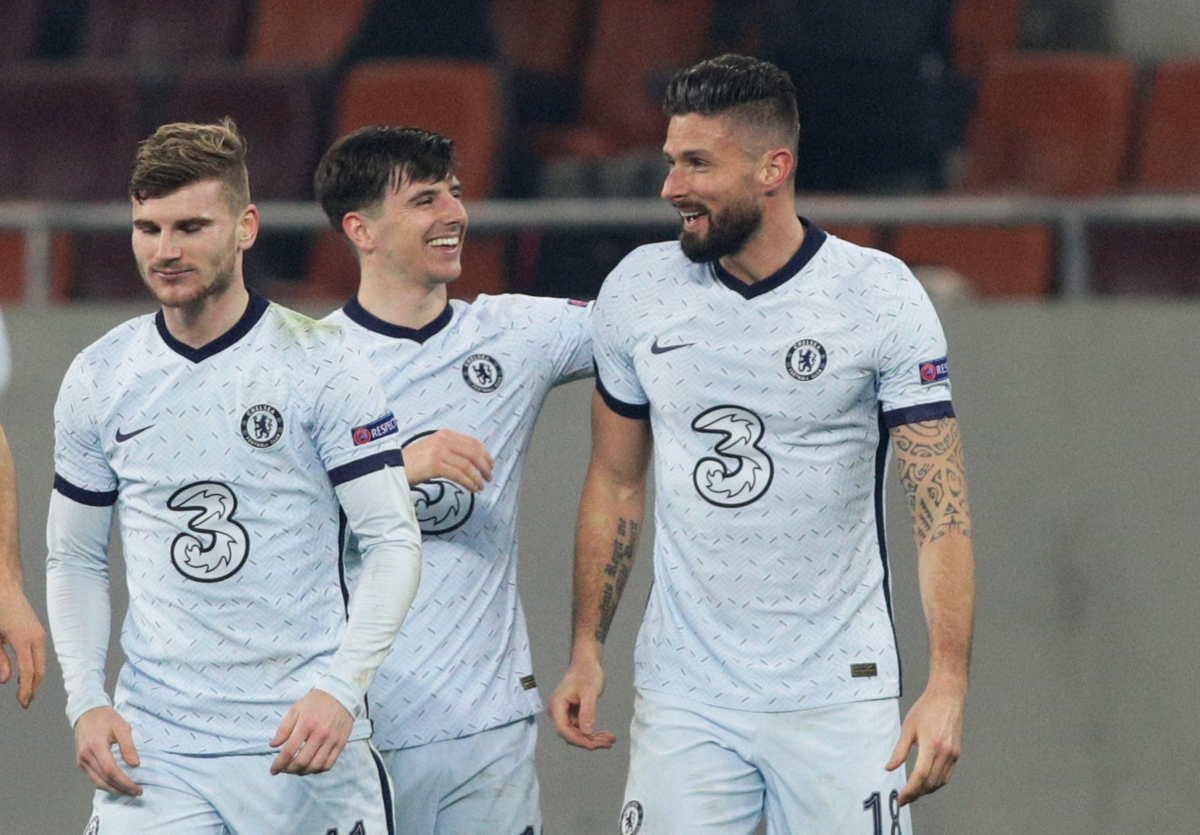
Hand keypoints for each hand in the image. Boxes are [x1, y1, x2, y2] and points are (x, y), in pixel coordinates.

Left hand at [0, 584, 46, 707]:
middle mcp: (36, 638)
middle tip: (25, 703)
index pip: (28, 672)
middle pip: (40, 670)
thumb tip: (7, 679)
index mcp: (24, 640)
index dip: (26, 690)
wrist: (5, 587)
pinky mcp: (37, 632)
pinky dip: (35, 667)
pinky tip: (26, 674)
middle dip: (33, 688)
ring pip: (41, 662)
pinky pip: (39, 654)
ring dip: (35, 679)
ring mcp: (39, 634)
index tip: (23, 703)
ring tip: (26, 692)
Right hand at [74, 706, 141, 796]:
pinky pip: (93, 778)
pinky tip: (117, 785)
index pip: (110, 771)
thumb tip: (135, 765)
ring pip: (97, 782)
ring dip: (113, 790)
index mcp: (96, 746)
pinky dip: (105, 784)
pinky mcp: (81, 763)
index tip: (137, 788)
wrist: (86, 713)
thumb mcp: (122, 727)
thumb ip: (128, 746)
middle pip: (103, 780)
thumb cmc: (106, 718)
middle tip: (137, 793)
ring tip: (129, 792)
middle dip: (121, 789)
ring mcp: (81, 761)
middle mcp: (86, 756)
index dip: (124, 782)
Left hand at [269, 689, 354, 775]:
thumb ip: (283, 729)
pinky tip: (311, 767)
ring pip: (315, 766)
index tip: (273, 770)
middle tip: (284, 769)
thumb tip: (273, 745)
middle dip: (289, 770)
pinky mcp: (341, 743)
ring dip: (303, 772)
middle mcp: (319, 734)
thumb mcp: (295, 710)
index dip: (279, 764)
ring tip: (296, 770)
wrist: (341, 694)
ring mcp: (332, 740)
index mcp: (305, 725)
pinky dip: (318, 770)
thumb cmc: (315, 702)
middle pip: (302, 761)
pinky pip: (329, 764)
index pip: (289, 751)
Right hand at [403, 430, 492, 491]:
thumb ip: (450, 450)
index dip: (485, 454)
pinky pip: (459, 475)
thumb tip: (471, 461)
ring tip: (480, 486)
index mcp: (445, 434)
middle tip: (489, 477)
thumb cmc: (412, 461)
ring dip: (477, 478)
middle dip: (485, 466)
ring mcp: (439, 452)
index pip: (472, 442)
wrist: (392, 466)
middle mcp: (443, 440)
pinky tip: (472, 488)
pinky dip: (469, 482)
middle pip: (473, 453)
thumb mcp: (432, 448)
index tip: (490, 464)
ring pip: (467, 465)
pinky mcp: (435, 465)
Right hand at [547, 657, 615, 749]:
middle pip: (570, 734)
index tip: (594, 744)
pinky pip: (580, 728)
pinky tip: (605, 735)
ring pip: (576, 734)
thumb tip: (587, 732)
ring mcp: (563, 714)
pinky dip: (592, 733)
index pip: (563, 729)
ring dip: (593, 739)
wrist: (586, 663)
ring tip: (610, 739)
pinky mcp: (570, 715)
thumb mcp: (590, 692)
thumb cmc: (587, 672)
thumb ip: (588, 711)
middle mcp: (557, 711)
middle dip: (589, 741)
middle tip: (608, 742)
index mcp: (556, 705)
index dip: (578, 739)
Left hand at [886, 682, 964, 805]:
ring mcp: (953, 754)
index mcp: (932, 745)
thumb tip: (889, 768)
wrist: (947, 697)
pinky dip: (936, 783)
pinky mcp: (957, 754)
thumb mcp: (908, 728)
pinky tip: (925, 783)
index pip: (920, 776)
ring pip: (940, 782)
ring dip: (926, 791)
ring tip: (912, 794)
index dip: (910, 791)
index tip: (900, 799)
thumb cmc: (926, 709)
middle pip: (931, 782)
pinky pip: (947, 775)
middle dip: (916, 794)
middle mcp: (945, 752)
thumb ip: (899, 751)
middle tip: (904, 799)